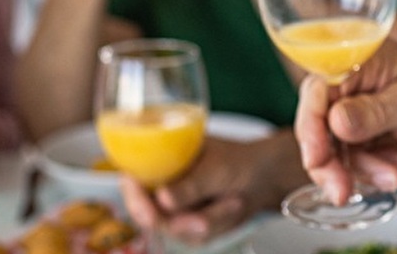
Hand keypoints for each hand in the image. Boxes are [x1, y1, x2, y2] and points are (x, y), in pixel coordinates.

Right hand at [119, 133, 307, 243]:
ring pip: (176, 229)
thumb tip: (163, 199)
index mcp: (159, 160)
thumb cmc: (238, 161)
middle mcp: (161, 186)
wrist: (265, 177)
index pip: (132, 180)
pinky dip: (219, 224)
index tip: (151, 212)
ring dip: (211, 219)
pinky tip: (233, 207)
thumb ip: (190, 185)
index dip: (135, 198)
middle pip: (148, 215)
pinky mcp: (188, 225)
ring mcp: (174, 208)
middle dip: (180, 221)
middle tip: (203, 221)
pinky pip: (195, 237)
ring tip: (234, 201)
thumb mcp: (216, 168)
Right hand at [296, 41, 396, 232]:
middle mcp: (348, 85)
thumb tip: (337, 120)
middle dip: (326, 161)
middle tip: (341, 189)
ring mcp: (350, 116)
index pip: (318, 87)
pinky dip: (367, 175)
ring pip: (327, 151)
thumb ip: (376, 111)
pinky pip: (345, 165)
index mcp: (359, 60)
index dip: (311, 122)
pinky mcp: (356, 142)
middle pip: (315, 124)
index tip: (317, 156)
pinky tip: (394, 172)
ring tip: (393, 176)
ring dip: (354, 172)